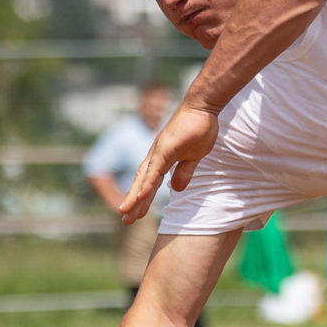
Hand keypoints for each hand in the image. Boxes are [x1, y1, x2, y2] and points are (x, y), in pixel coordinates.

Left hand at [118, 106, 219, 222]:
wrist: (202, 107)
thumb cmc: (198, 128)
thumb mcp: (194, 157)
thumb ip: (184, 172)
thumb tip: (176, 190)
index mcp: (161, 159)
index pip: (148, 182)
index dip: (141, 198)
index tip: (135, 214)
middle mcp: (155, 156)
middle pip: (141, 182)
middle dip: (133, 202)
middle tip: (125, 219)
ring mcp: (158, 151)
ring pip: (143, 178)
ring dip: (134, 196)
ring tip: (126, 212)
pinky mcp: (165, 148)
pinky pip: (154, 169)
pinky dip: (147, 183)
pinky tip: (141, 195)